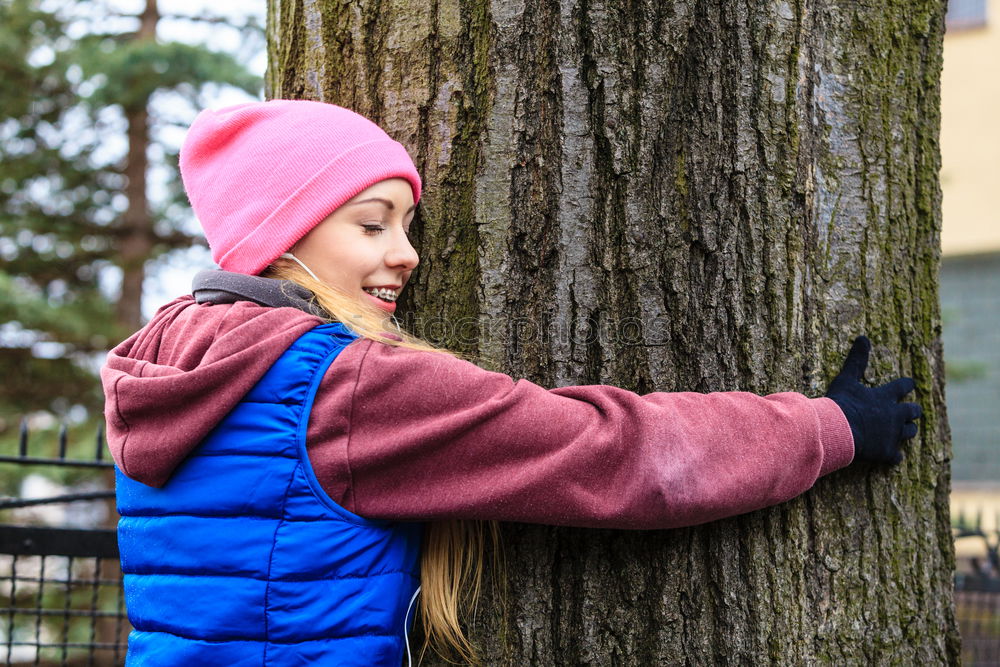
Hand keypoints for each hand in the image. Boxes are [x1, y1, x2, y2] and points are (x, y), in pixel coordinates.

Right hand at [825, 336, 921, 464]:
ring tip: (905, 431)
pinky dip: (894, 456)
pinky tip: (892, 457)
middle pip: (912, 412)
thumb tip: (863, 337)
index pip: (902, 387)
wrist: (838, 430)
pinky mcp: (886, 452)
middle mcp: (894, 415)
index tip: (910, 383)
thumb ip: (856, 359)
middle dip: (913, 411)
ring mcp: (892, 435)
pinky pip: (896, 456)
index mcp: (885, 397)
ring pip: (909, 432)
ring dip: (908, 431)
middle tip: (912, 411)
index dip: (906, 384)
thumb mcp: (846, 378)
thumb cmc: (841, 404)